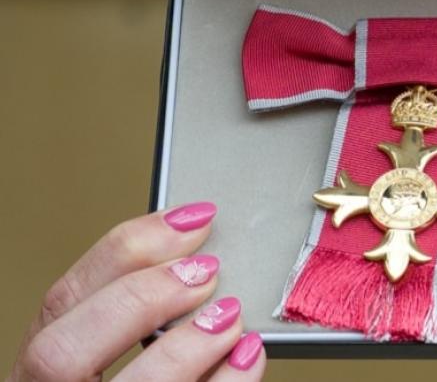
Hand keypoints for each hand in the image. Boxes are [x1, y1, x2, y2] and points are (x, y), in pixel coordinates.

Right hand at [8, 203, 265, 381]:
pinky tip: (247, 360)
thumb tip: (198, 254)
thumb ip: (134, 321)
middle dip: (137, 302)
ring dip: (182, 351)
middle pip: (61, 354)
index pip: (60, 303)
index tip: (195, 222)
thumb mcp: (110, 358)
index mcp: (37, 376)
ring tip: (231, 319)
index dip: (126, 252)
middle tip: (207, 274)